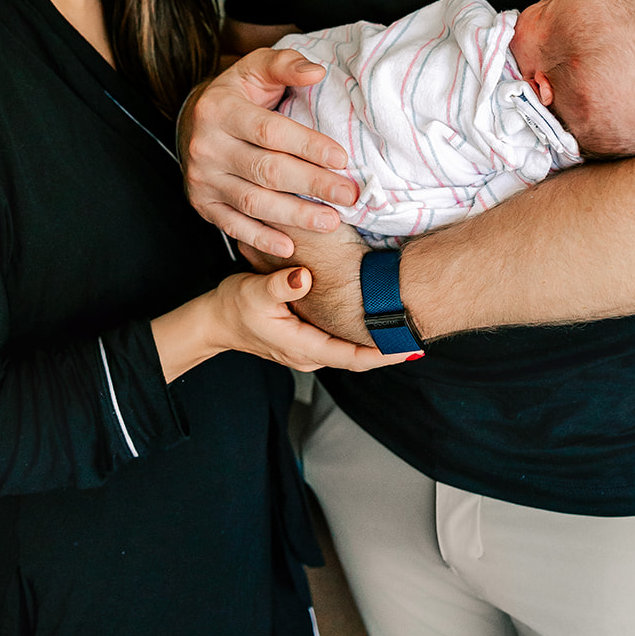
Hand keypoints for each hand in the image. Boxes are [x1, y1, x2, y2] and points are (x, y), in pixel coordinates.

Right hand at [178, 48, 357, 257]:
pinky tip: (289, 247)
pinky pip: (232, 225)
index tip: (343, 159)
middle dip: (312, 185)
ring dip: (295, 216)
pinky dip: (261, 239)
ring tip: (332, 221)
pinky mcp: (201, 203)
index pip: (270, 132)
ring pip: (252, 202)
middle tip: (349, 195)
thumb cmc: (237, 94)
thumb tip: (317, 71)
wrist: (192, 121)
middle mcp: (206, 145)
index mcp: (220, 110)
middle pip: (266, 171)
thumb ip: (286, 65)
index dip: (308, 146)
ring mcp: (202, 178)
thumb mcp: (256, 68)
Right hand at [205, 265, 410, 371]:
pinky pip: (341, 343)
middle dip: (389, 349)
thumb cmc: (233, 306)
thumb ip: (280, 286)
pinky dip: (361, 336)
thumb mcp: (254, 292)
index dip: (384, 352)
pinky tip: (376, 322)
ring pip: (351, 352)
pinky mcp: (306, 340)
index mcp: (302, 347)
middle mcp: (310, 354)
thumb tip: (303, 277)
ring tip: (406, 328)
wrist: (213, 322)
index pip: (353, 357)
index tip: (411, 346)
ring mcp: (308, 350)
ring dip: (377, 344)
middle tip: (421, 334)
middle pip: (358, 357)